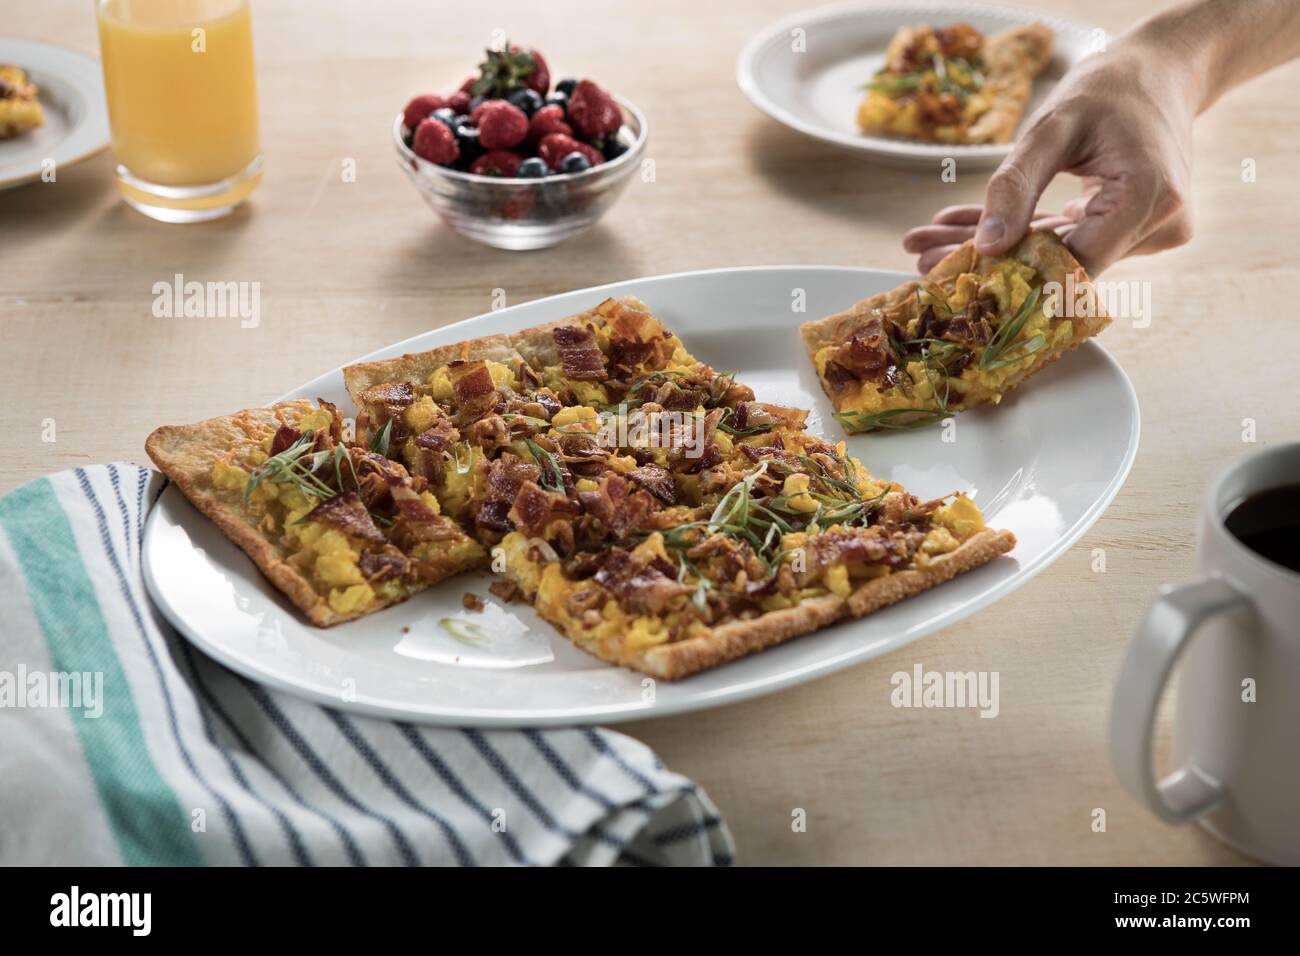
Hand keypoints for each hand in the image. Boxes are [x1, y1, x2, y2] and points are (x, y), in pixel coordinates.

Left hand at [904, 36, 1198, 274]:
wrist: (1159, 71)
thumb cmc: (1108, 88)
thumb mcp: (1051, 127)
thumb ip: (1017, 186)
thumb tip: (988, 247)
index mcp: (1146, 198)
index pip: (1070, 263)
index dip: (1011, 274)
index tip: (950, 270)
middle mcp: (1158, 225)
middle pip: (1060, 264)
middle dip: (990, 260)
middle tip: (923, 255)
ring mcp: (1151, 233)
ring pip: (1059, 255)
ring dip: (999, 248)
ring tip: (930, 240)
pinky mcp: (1135, 232)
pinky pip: (1070, 240)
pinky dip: (1023, 234)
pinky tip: (966, 230)